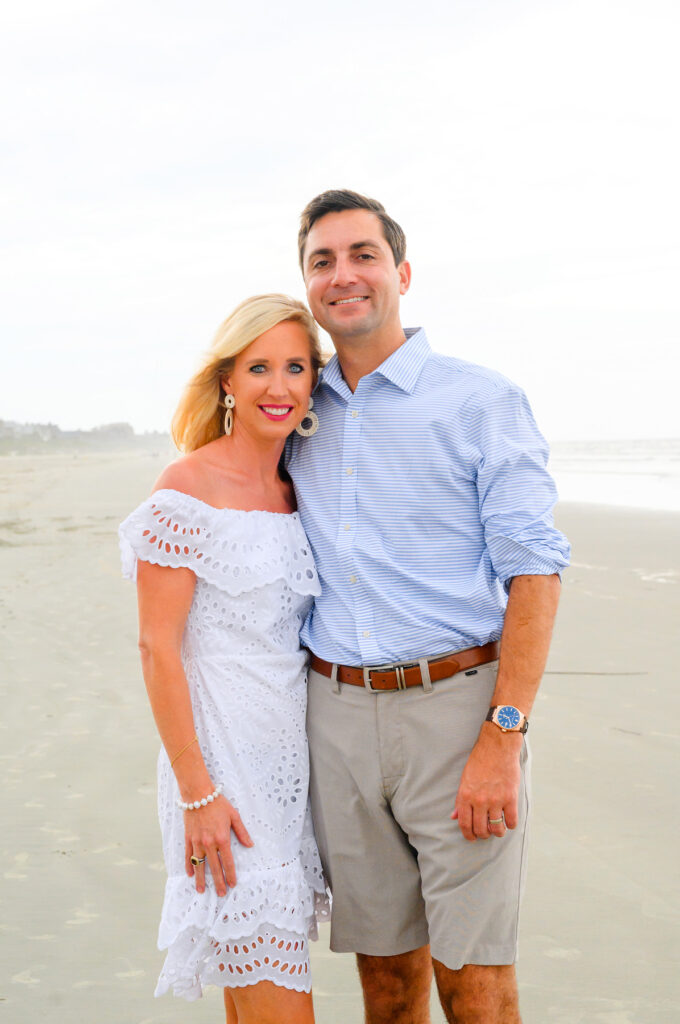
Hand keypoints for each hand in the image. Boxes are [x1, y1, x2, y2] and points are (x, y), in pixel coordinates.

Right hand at [184, 795, 253, 895]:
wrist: (198, 794)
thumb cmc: (218, 803)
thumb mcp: (234, 815)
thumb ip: (242, 832)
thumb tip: (250, 845)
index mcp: (222, 838)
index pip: (228, 861)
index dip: (231, 874)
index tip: (233, 884)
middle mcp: (209, 843)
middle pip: (214, 867)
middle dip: (218, 882)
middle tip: (221, 894)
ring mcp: (197, 842)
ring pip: (199, 864)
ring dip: (201, 879)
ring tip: (201, 891)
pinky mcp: (188, 838)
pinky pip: (188, 855)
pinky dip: (189, 865)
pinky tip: (190, 874)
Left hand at [451, 726, 521, 841]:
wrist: (497, 747)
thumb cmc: (480, 761)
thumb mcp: (465, 779)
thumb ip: (460, 800)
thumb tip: (453, 817)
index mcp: (465, 796)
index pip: (464, 824)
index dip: (468, 835)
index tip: (472, 838)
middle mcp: (479, 800)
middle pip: (480, 829)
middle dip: (483, 834)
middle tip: (486, 832)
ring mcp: (495, 800)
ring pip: (496, 829)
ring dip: (498, 832)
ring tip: (499, 829)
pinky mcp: (510, 797)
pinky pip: (511, 821)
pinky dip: (510, 824)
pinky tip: (509, 820)